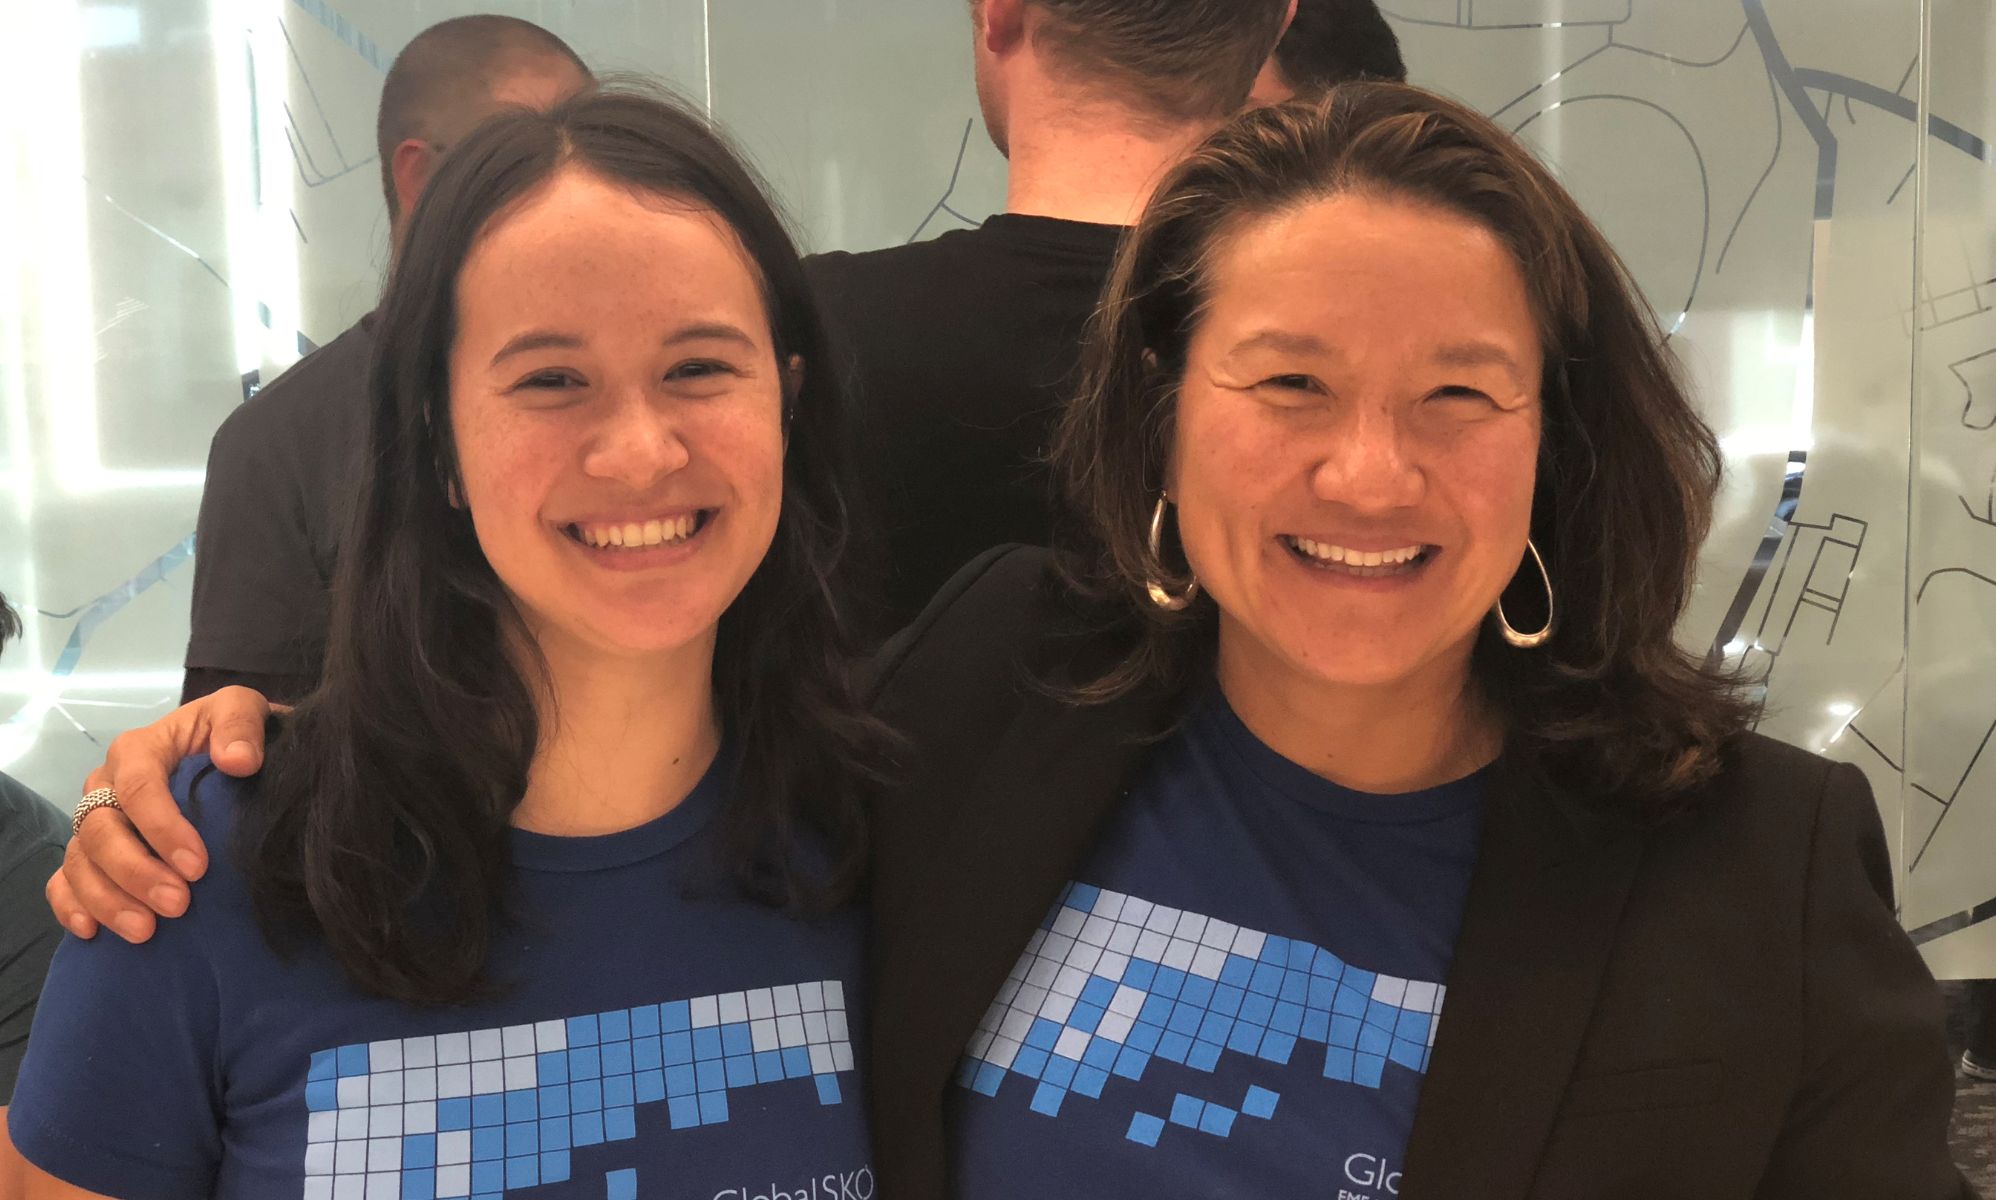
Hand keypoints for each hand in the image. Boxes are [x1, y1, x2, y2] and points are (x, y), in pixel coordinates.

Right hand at [45, 686, 276, 942]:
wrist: (230, 754)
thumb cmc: (232, 734)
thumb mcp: (243, 710)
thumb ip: (240, 725)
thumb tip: (239, 761)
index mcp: (138, 750)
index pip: (137, 788)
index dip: (163, 829)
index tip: (198, 866)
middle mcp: (105, 786)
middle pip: (101, 831)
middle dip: (135, 872)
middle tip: (178, 905)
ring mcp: (95, 821)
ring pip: (80, 862)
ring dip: (107, 899)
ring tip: (145, 931)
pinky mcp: (91, 852)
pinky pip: (63, 880)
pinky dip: (71, 906)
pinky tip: (92, 932)